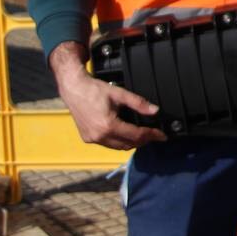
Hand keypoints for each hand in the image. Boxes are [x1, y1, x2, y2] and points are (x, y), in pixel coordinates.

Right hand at [49, 41, 164, 149]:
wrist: (74, 88)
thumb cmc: (94, 89)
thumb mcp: (119, 94)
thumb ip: (139, 103)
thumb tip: (155, 110)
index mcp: (108, 126)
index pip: (136, 135)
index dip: (152, 135)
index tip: (162, 135)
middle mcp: (99, 136)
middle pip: (128, 144)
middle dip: (144, 140)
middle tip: (155, 135)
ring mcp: (92, 138)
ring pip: (118, 147)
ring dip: (132, 143)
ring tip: (144, 135)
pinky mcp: (88, 138)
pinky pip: (108, 144)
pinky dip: (119, 141)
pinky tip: (126, 134)